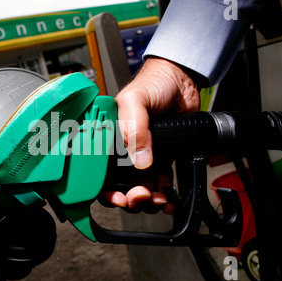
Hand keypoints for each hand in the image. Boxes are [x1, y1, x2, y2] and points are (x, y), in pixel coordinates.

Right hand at [105, 57, 200, 212]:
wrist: (182, 80)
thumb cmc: (152, 83)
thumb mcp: (134, 101)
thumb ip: (133, 128)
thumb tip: (140, 160)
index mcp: (108, 138)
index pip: (100, 172)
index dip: (106, 190)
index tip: (118, 198)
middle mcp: (123, 150)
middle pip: (120, 185)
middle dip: (130, 198)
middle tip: (140, 196)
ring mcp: (143, 155)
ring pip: (140, 188)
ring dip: (148, 200)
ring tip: (158, 198)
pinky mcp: (161, 158)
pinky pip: (160, 182)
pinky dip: (165, 195)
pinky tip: (169, 199)